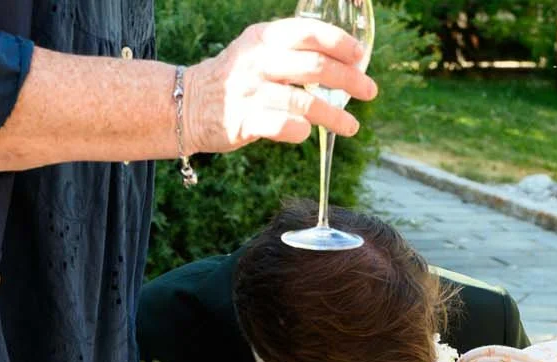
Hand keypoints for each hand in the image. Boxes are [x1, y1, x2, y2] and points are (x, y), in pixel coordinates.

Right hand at [183, 19, 376, 153]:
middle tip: (369, 91)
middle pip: (315, 67)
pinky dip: (301, 131)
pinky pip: (284, 127)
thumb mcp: (257, 49)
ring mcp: (250, 92)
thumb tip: (343, 61)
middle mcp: (258, 61)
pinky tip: (308, 133)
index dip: (340, 43)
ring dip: (334, 116)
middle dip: (349, 80)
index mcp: (264, 38)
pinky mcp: (244, 122)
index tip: (360, 56)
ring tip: (352, 126)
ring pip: (304, 103)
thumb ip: (291, 49)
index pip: (308, 33)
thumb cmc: (235, 78)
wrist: (187, 104)